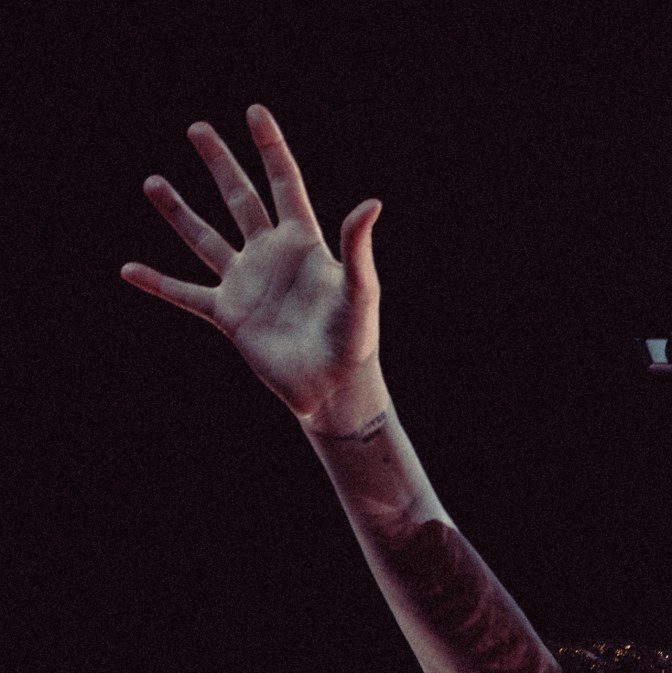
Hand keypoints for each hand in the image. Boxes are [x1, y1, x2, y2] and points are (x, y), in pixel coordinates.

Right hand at [121, 104, 385, 432]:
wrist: (333, 390)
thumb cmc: (354, 341)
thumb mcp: (360, 291)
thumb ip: (357, 248)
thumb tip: (371, 203)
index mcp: (302, 243)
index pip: (284, 184)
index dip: (270, 148)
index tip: (255, 112)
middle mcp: (270, 256)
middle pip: (240, 198)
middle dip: (220, 163)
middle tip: (197, 129)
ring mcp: (246, 283)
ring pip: (205, 239)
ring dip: (178, 212)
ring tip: (152, 182)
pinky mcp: (230, 315)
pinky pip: (186, 295)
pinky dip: (158, 284)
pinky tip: (129, 270)